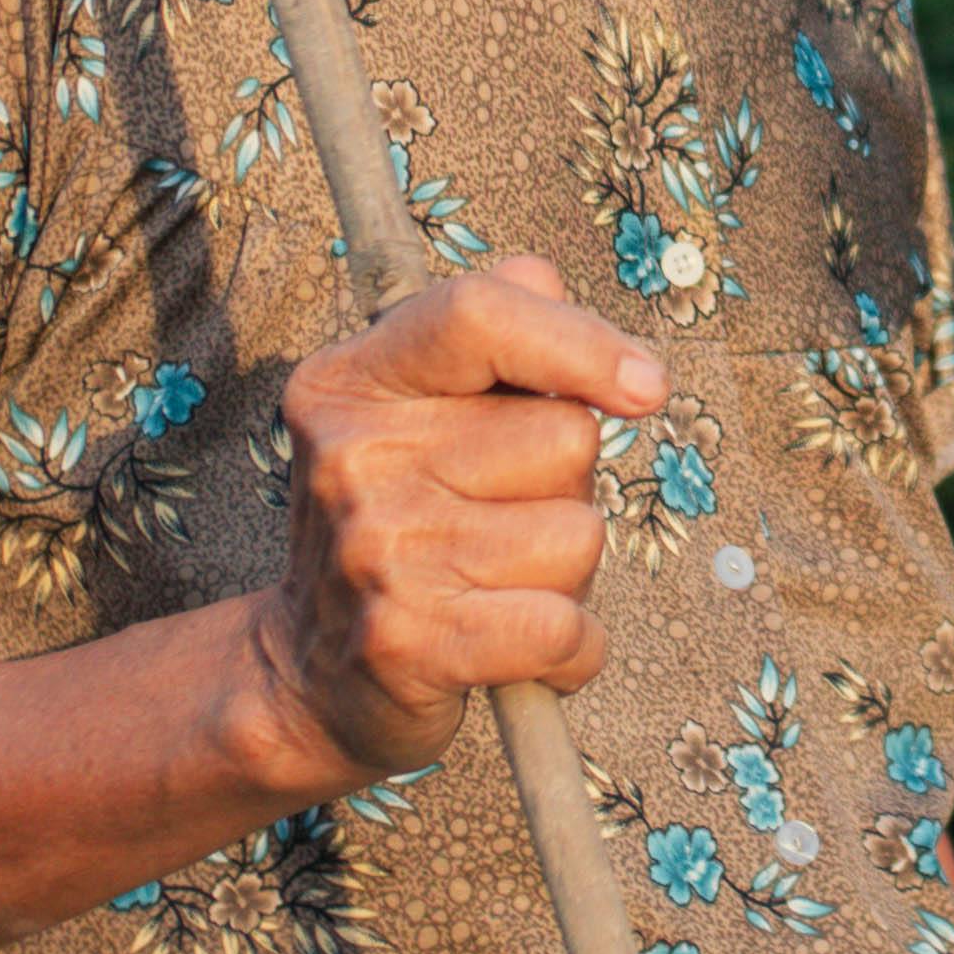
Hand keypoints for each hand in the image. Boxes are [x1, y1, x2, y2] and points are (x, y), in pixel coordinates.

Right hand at [253, 254, 660, 779]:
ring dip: (569, 573)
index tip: (646, 387)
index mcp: (352, 381)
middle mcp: (352, 457)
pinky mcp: (409, 643)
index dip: (580, 342)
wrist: (306, 676)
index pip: (478, 314)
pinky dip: (574, 650)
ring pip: (579, 535)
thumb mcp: (413, 409)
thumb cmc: (398, 525)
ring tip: (499, 585)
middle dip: (568, 486)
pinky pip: (566, 625)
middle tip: (501, 520)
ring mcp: (377, 552)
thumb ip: (489, 328)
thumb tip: (546, 277)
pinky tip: (524, 651)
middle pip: (566, 438)